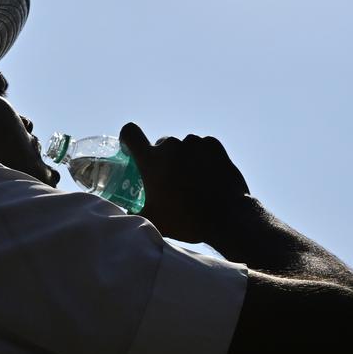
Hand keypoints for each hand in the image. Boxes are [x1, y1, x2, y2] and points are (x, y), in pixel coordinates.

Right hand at [119, 122, 250, 243]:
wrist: (226, 217)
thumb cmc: (185, 220)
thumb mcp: (152, 221)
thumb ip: (134, 215)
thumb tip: (126, 215)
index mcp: (151, 160)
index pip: (131, 132)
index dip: (128, 139)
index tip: (133, 150)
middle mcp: (171, 145)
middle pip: (160, 145)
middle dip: (162, 159)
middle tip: (170, 181)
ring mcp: (194, 143)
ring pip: (183, 146)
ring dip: (184, 158)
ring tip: (193, 181)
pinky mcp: (214, 144)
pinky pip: (202, 146)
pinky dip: (203, 157)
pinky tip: (208, 175)